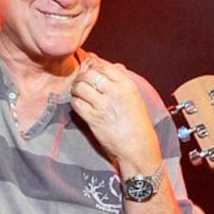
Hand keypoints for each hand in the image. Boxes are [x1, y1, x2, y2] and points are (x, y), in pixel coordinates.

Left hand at [70, 53, 160, 173]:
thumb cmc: (137, 123)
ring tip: (79, 94)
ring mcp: (104, 105)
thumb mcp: (135, 97)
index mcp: (127, 85)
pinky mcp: (94, 118)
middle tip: (80, 84)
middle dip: (81, 78)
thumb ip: (123, 81)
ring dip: (76, 90)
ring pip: (80, 87)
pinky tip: (80, 107)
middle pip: (89, 74)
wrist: (138, 147)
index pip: (103, 66)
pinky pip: (77, 104)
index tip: (90, 73)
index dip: (93, 68)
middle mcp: (115, 92)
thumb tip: (114, 65)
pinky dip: (75, 103)